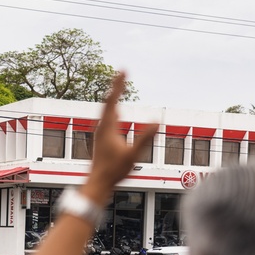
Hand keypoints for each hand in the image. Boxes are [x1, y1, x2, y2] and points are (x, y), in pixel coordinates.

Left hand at [79, 72, 156, 204]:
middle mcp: (102, 128)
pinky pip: (107, 119)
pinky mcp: (101, 140)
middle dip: (117, 87)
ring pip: (106, 111)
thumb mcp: (133, 155)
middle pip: (108, 102)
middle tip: (122, 73)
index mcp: (108, 128)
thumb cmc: (113, 171)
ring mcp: (100, 134)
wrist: (97, 184)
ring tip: (118, 88)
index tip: (123, 70)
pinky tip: (115, 112)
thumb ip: (145, 138)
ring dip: (114, 98)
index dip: (118, 84)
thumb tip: (157, 121)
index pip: (112, 100)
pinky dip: (112, 110)